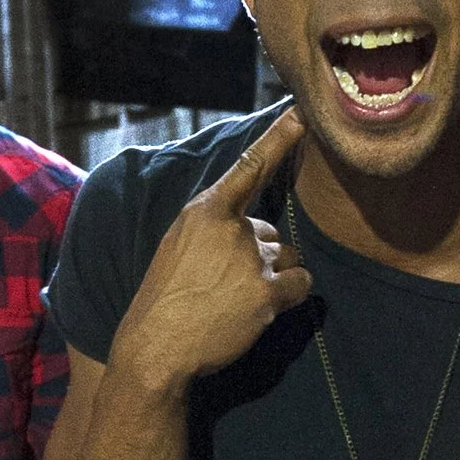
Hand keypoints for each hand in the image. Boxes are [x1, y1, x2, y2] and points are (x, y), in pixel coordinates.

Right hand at [111, 107, 310, 392]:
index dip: (279, 138)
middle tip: (224, 284)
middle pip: (270, 231)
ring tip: (238, 298)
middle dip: (258, 254)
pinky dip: (291, 294)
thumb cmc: (166, 297)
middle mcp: (232, 229)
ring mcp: (251, 260)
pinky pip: (301, 282)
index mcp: (204, 211)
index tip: (302, 113)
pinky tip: (263, 308)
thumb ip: (217, 229)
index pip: (249, 167)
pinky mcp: (266, 292)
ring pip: (288, 256)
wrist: (156, 346)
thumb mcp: (179, 246)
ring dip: (274, 275)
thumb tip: (261, 231)